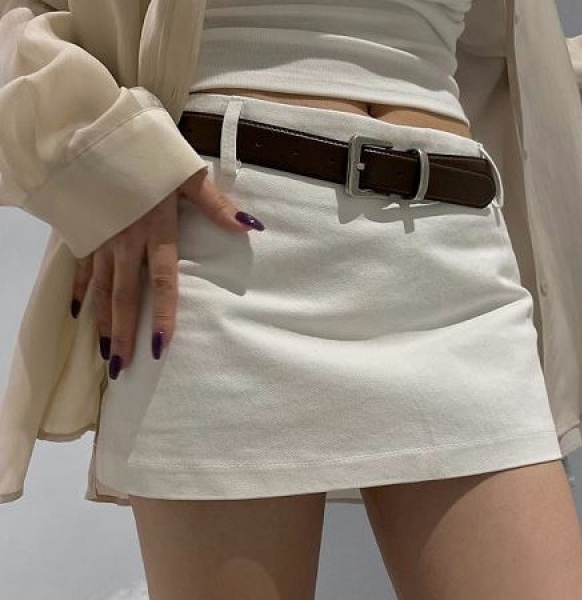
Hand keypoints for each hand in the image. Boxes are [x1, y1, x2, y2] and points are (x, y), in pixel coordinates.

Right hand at [69, 166, 264, 379]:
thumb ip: (217, 206)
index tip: (159, 347)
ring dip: (102, 324)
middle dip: (124, 334)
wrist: (96, 132)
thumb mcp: (187, 176)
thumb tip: (250, 227)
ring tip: (104, 354)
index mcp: (155, 231)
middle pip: (125, 297)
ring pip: (101, 291)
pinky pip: (80, 270)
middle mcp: (126, 243)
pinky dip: (80, 292)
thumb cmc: (147, 154)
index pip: (162, 282)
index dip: (162, 315)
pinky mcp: (85, 233)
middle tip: (121, 368)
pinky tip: (76, 315)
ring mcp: (102, 240)